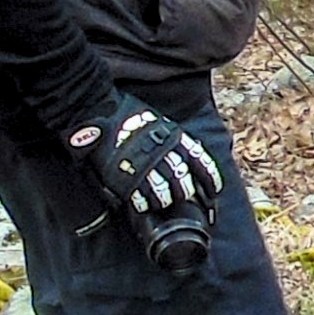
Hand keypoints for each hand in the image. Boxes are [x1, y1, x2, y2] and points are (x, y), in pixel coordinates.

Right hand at [76, 105, 218, 222]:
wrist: (98, 109)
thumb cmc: (127, 112)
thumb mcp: (157, 120)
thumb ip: (171, 136)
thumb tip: (184, 153)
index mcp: (172, 136)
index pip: (199, 160)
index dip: (210, 178)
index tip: (214, 190)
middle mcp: (162, 152)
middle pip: (183, 180)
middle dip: (187, 192)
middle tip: (187, 199)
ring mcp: (144, 166)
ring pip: (164, 192)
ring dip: (167, 200)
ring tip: (165, 202)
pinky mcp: (125, 177)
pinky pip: (141, 198)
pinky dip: (145, 204)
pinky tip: (145, 205)